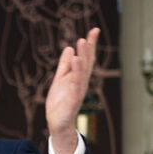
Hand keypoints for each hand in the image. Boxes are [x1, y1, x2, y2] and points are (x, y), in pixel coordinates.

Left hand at [45, 28, 100, 153]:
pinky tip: (75, 62)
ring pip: (81, 72)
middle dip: (88, 48)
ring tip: (81, 43)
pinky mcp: (72, 100)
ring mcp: (78, 91)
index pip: (86, 58)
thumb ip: (64, 65)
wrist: (58, 123)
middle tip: (90, 34)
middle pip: (87, 63)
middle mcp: (81, 82)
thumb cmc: (60, 102)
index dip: (90, 44)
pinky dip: (76, 74)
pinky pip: (75, 85)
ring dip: (82, 57)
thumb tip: (69, 48)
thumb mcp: (60, 79)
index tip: (94, 30)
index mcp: (78, 77)